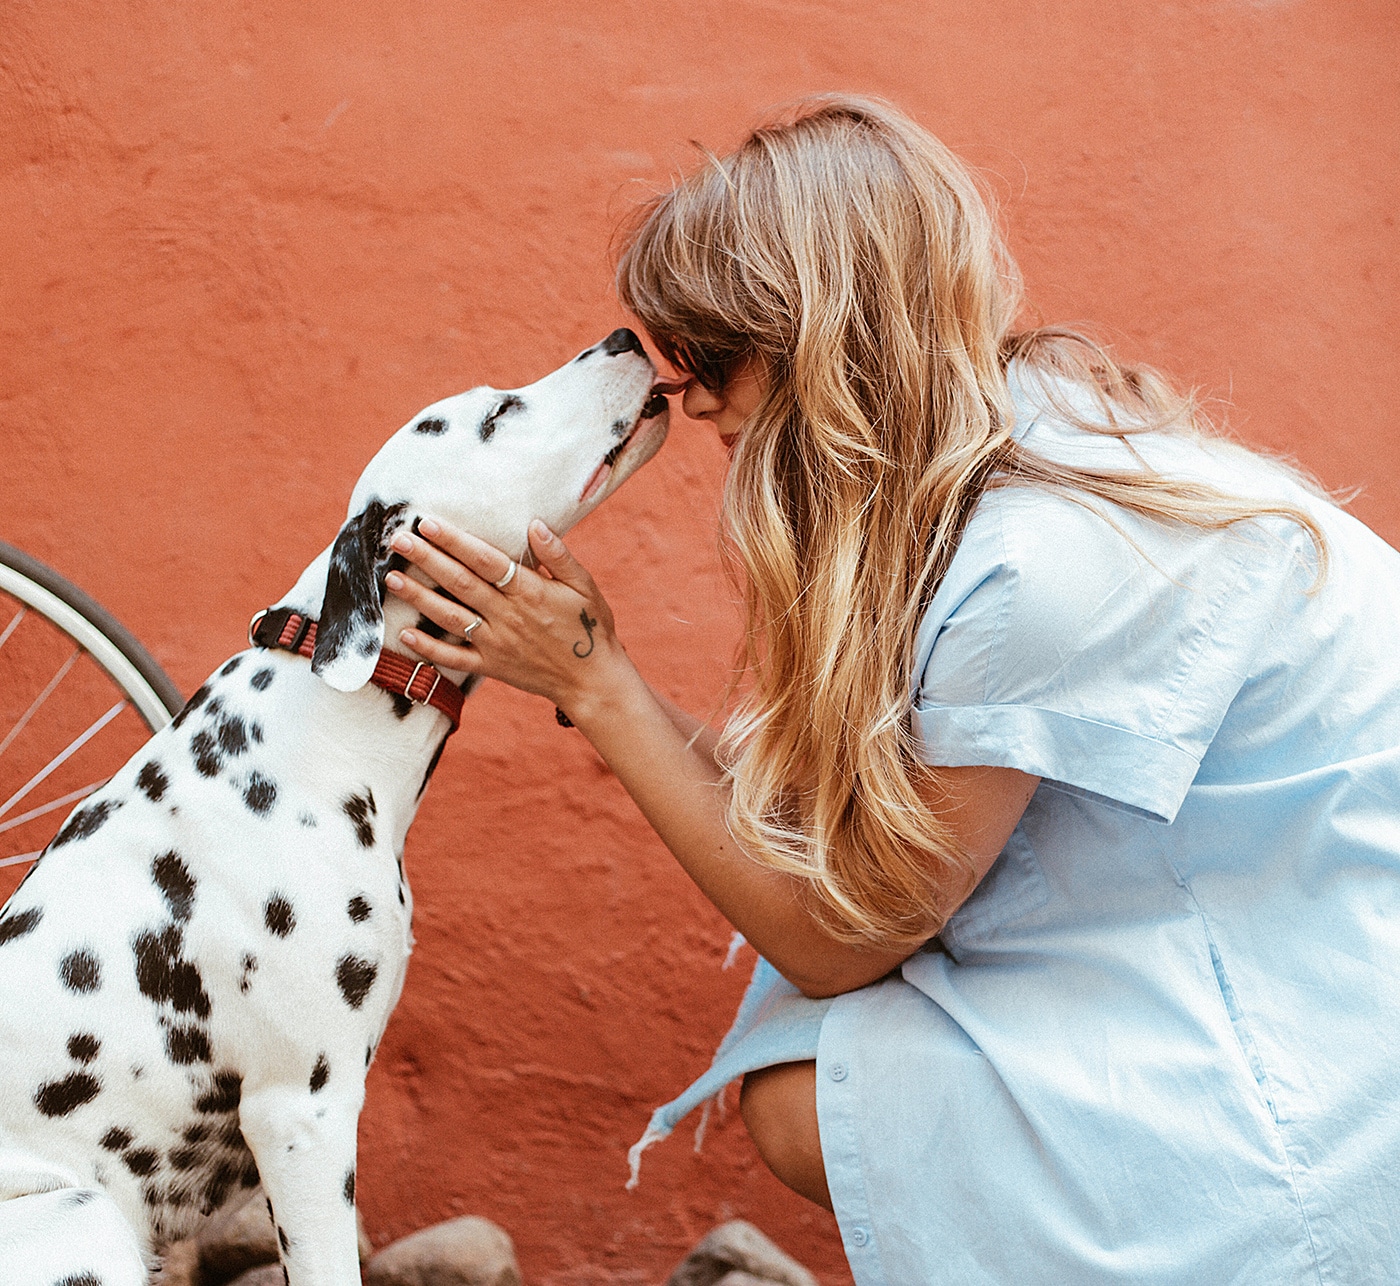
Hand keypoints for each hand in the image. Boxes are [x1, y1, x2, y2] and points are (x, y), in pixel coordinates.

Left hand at [384, 517, 627, 714]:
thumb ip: (558, 556)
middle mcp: (508, 616)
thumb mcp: (584, 586)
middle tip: (398, 539)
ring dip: (419, 596)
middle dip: (426, 558)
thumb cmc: (591, 627)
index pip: (485, 560)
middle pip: (459, 582)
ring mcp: (496, 643)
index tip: (429, 523)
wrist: (593, 680)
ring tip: (391, 577)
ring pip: (450, 616)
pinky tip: (405, 633)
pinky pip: (454, 658)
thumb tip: (534, 524)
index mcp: (530, 591)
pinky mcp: (491, 666)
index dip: (455, 541)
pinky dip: (429, 648)